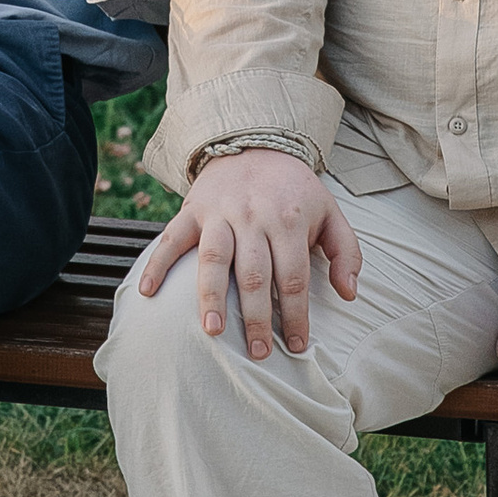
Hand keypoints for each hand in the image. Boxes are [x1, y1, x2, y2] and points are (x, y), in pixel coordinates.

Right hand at [136, 148, 360, 360]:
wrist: (255, 143)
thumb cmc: (295, 191)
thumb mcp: (331, 213)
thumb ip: (346, 253)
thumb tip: (349, 295)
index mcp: (288, 220)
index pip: (293, 276)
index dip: (296, 314)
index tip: (297, 345)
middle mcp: (252, 217)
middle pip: (254, 274)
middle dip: (257, 317)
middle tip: (258, 353)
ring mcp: (219, 213)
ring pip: (214, 258)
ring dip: (211, 295)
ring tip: (212, 330)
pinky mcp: (192, 210)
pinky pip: (171, 237)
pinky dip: (158, 263)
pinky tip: (148, 291)